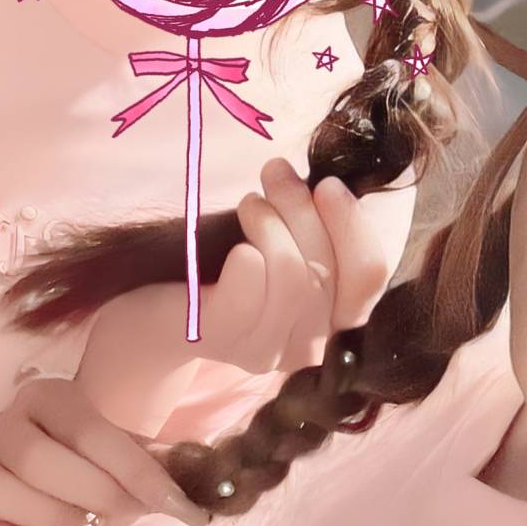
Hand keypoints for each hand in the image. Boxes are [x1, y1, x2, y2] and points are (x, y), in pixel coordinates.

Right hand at [0, 377, 206, 525]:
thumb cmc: (98, 485)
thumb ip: (159, 468)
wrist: (62, 510)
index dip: (137, 472)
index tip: (179, 507)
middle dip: (92, 497)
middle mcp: (2, 422)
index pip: (93, 432)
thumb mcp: (130, 470)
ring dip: (47, 520)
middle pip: (38, 459)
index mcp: (51, 397)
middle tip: (123, 520)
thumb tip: (210, 481)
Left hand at [198, 157, 391, 374]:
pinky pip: (251, 293)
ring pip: (294, 278)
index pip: (369, 277)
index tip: (326, 183)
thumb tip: (331, 185)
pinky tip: (236, 244)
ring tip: (249, 204)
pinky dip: (247, 256)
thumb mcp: (286, 243)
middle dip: (302, 209)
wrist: (157, 308)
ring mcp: (267, 351)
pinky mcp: (223, 340)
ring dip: (271, 225)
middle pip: (329, 270)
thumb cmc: (227, 267)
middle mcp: (309, 348)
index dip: (353, 226)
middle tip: (275, 174)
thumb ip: (318, 228)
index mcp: (335, 321)